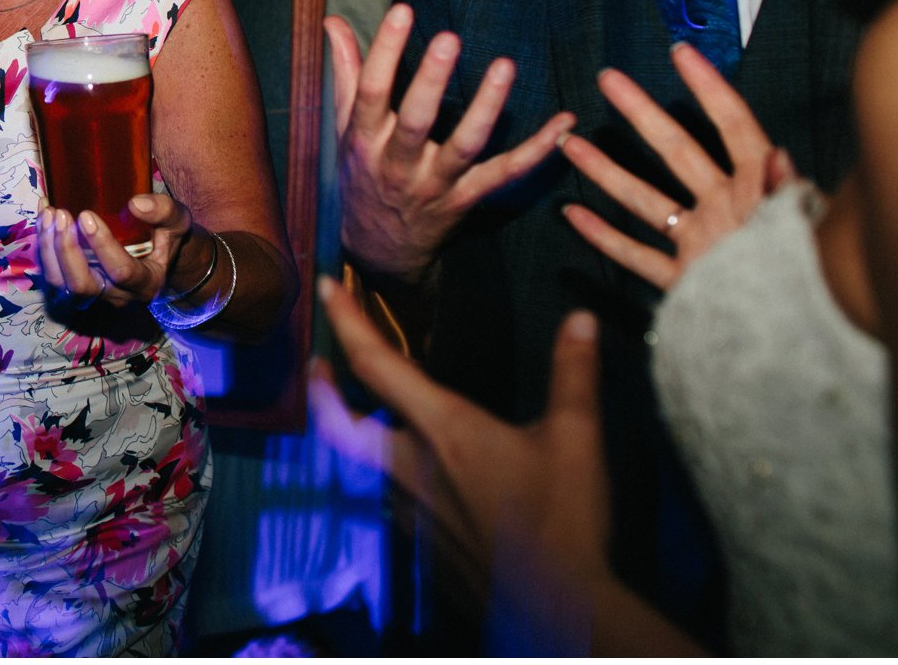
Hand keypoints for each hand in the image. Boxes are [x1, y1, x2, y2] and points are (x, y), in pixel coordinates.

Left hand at [35, 193, 190, 308]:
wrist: (156, 257)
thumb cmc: (166, 237)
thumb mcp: (177, 221)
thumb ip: (163, 211)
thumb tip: (135, 204)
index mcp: (145, 283)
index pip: (121, 272)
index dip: (101, 245)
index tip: (86, 215)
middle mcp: (117, 296)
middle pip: (82, 286)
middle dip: (66, 250)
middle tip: (61, 214)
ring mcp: (92, 295)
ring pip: (60, 285)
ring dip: (49, 249)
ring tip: (48, 214)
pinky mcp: (73, 288)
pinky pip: (51, 275)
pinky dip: (42, 245)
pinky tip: (43, 214)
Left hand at [310, 277, 610, 647]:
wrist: (558, 610)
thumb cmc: (564, 520)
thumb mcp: (577, 439)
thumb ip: (573, 374)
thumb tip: (579, 318)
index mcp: (442, 430)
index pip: (376, 364)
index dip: (346, 321)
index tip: (325, 285)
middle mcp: (410, 467)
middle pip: (339, 425)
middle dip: (321, 391)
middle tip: (318, 367)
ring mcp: (409, 510)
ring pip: (362, 463)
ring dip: (354, 432)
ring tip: (362, 410)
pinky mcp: (420, 544)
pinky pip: (388, 498)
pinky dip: (385, 473)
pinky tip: (412, 471)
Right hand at [327, 7, 573, 282]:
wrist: (378, 250)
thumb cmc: (361, 177)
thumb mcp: (345, 129)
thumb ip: (346, 74)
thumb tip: (334, 22)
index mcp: (365, 141)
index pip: (371, 92)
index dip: (385, 51)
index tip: (402, 11)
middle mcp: (398, 164)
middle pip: (416, 120)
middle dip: (431, 80)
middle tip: (448, 38)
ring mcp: (435, 184)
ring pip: (465, 146)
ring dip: (487, 108)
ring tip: (504, 67)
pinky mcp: (466, 199)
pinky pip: (506, 173)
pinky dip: (537, 150)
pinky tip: (564, 123)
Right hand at [559, 42, 794, 290]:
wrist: (806, 337)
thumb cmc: (814, 280)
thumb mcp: (805, 231)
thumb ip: (785, 195)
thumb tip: (776, 155)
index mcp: (756, 190)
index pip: (732, 127)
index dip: (708, 89)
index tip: (680, 54)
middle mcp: (724, 208)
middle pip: (677, 151)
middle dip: (641, 113)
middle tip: (611, 80)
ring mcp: (701, 241)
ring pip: (645, 201)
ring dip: (607, 172)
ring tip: (571, 145)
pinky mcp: (687, 279)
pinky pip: (638, 256)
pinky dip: (606, 238)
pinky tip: (575, 216)